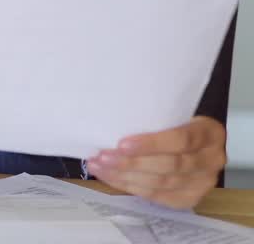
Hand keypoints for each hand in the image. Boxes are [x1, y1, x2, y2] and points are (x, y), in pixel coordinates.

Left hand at [88, 116, 225, 208]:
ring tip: (100, 167)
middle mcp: (212, 160)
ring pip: (161, 183)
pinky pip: (156, 196)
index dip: (151, 144)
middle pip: (170, 165)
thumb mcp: (173, 114)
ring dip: (125, 176)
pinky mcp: (189, 198)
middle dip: (132, 163)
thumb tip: (110, 125)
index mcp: (210, 133)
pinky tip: (111, 178)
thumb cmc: (175, 124)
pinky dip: (130, 186)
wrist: (194, 143)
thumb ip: (153, 119)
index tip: (122, 144)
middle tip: (103, 157)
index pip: (182, 140)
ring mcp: (203, 182)